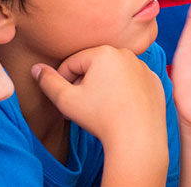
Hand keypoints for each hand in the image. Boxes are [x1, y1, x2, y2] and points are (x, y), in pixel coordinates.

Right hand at [32, 45, 165, 146]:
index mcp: (104, 52)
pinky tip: (119, 109)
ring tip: (98, 109)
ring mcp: (143, 67)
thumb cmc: (100, 117)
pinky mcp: (154, 81)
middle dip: (83, 85)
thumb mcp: (66, 100)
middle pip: (94, 67)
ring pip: (113, 74)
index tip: (66, 101)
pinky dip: (123, 93)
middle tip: (80, 108)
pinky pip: (131, 83)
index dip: (63, 82)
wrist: (137, 137)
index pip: (72, 63)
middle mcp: (127, 54)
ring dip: (102, 88)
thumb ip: (48, 82)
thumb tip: (36, 68)